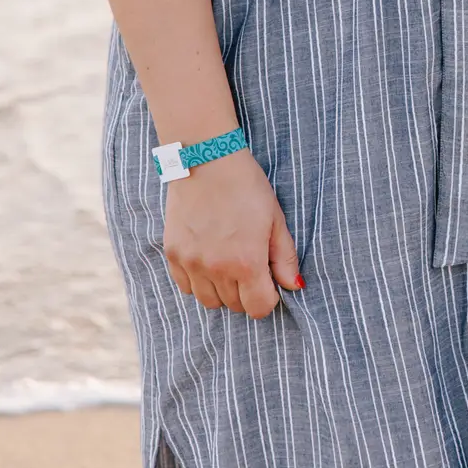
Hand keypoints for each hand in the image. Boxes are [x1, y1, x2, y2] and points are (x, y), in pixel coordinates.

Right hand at [163, 151, 302, 318]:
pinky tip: (208, 258)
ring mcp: (191, 263)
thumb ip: (284, 257)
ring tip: (228, 262)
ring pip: (209, 301)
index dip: (268, 298)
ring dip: (222, 290)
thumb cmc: (246, 185)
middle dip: (247, 292)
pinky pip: (185, 286)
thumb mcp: (275, 218)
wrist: (207, 159)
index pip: (258, 308)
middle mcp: (216, 269)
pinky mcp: (173, 254)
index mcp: (246, 262)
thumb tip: (293, 286)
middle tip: (250, 265)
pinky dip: (198, 281)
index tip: (268, 282)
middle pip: (234, 306)